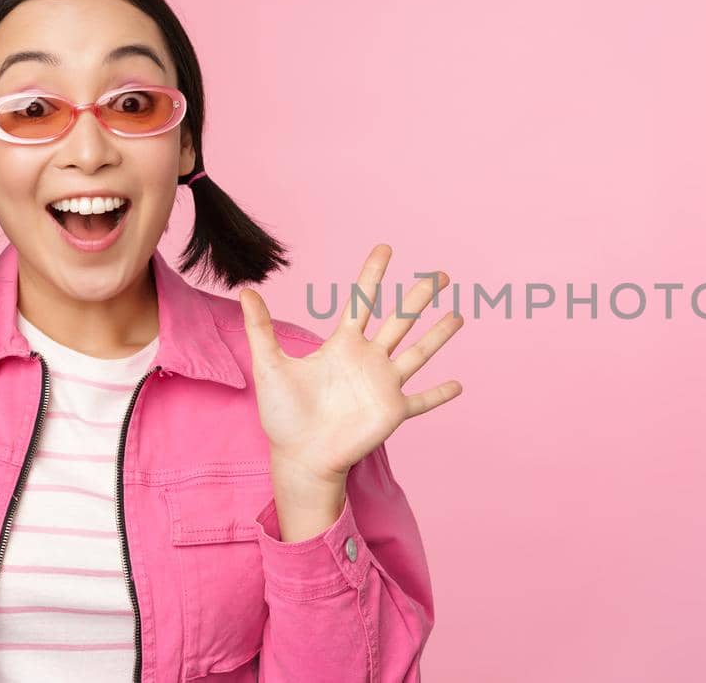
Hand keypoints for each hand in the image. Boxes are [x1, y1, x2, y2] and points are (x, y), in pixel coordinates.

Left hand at [238, 243, 464, 487]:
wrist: (298, 456)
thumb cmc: (282, 415)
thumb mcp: (270, 366)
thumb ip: (261, 329)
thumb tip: (245, 291)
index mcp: (342, 345)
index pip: (362, 301)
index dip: (373, 274)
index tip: (385, 248)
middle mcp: (368, 360)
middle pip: (399, 320)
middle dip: (419, 297)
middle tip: (439, 275)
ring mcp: (383, 385)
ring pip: (418, 353)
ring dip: (439, 335)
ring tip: (458, 316)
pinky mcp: (392, 412)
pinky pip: (422, 401)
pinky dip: (440, 394)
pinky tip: (459, 385)